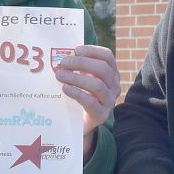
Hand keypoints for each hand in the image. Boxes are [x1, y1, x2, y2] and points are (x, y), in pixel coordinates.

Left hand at [54, 45, 120, 159]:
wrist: (81, 123)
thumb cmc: (81, 94)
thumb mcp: (82, 77)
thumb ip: (77, 66)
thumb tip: (62, 54)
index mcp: (111, 73)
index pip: (107, 57)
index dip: (92, 51)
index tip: (75, 50)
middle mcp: (114, 86)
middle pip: (103, 69)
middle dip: (81, 63)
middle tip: (63, 63)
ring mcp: (110, 101)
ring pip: (97, 85)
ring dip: (76, 78)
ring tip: (60, 75)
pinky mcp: (101, 114)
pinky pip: (91, 102)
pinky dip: (77, 93)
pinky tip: (65, 88)